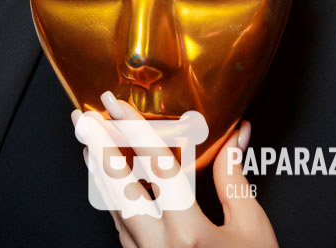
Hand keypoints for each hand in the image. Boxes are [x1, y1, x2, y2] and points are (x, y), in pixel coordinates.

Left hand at [75, 92, 277, 247]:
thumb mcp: (252, 229)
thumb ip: (235, 179)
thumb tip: (234, 137)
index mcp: (187, 232)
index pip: (154, 166)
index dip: (135, 128)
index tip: (117, 103)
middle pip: (117, 187)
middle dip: (98, 148)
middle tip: (83, 118)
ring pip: (112, 210)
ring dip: (100, 173)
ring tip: (89, 144)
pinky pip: (121, 231)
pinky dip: (112, 202)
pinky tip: (111, 188)